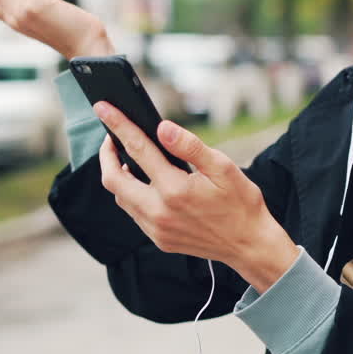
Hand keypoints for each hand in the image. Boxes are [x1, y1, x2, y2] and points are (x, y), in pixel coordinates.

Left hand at [93, 101, 298, 292]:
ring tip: (127, 158)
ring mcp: (156, 229)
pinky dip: (132, 194)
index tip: (103, 108)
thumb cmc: (241, 202)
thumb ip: (190, 146)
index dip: (118, 125)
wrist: (249, 245)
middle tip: (110, 138)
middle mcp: (159, 211)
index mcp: (175, 189)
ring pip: (121, 197)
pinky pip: (134, 213)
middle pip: (113, 179)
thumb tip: (163, 128)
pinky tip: (144, 184)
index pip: (137, 149)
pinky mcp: (159, 239)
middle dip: (106, 154)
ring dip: (118, 176)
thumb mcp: (224, 168)